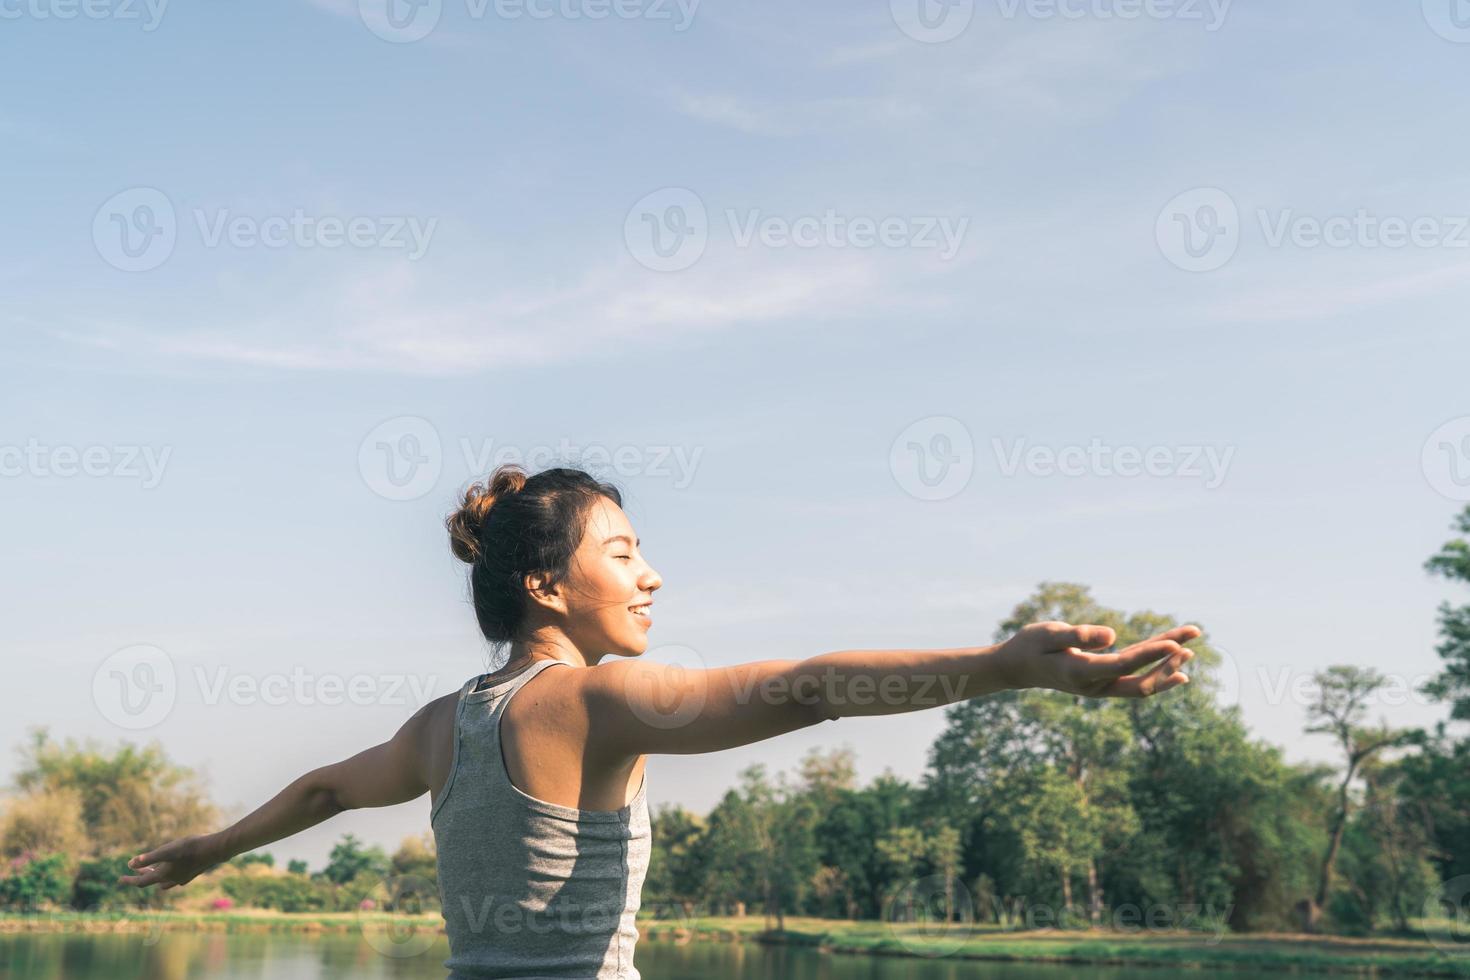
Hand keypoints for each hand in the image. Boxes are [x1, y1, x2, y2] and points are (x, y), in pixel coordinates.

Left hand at [117, 833, 227, 890]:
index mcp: (164, 874)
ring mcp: (183, 877)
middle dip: (141, 876)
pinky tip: (175, 869)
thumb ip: (148, 858)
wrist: (215, 850)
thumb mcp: (167, 850)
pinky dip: (169, 874)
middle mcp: (172, 879)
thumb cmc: (190, 848)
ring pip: (164, 881)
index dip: (129, 880)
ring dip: (156, 876)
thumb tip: (129, 864)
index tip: (119, 879)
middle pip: (152, 881)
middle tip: (133, 871)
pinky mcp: (192, 872)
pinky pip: (176, 878)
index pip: (142, 882)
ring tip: (152, 870)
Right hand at [1000, 621, 1197, 697]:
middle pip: (1140, 682)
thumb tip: (1112, 635)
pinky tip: (1179, 667)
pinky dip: (1157, 672)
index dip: (1151, 655)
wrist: (1018, 667)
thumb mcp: (1048, 634)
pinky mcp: (1104, 682)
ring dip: (1167, 667)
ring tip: (1192, 647)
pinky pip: (1135, 681)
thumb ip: (1078, 635)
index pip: (1123, 665)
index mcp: (1080, 673)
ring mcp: (1101, 688)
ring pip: (1141, 683)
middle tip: (1192, 640)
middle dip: (1167, 662)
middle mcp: (1095, 686)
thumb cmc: (1031, 645)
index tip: (1175, 643)